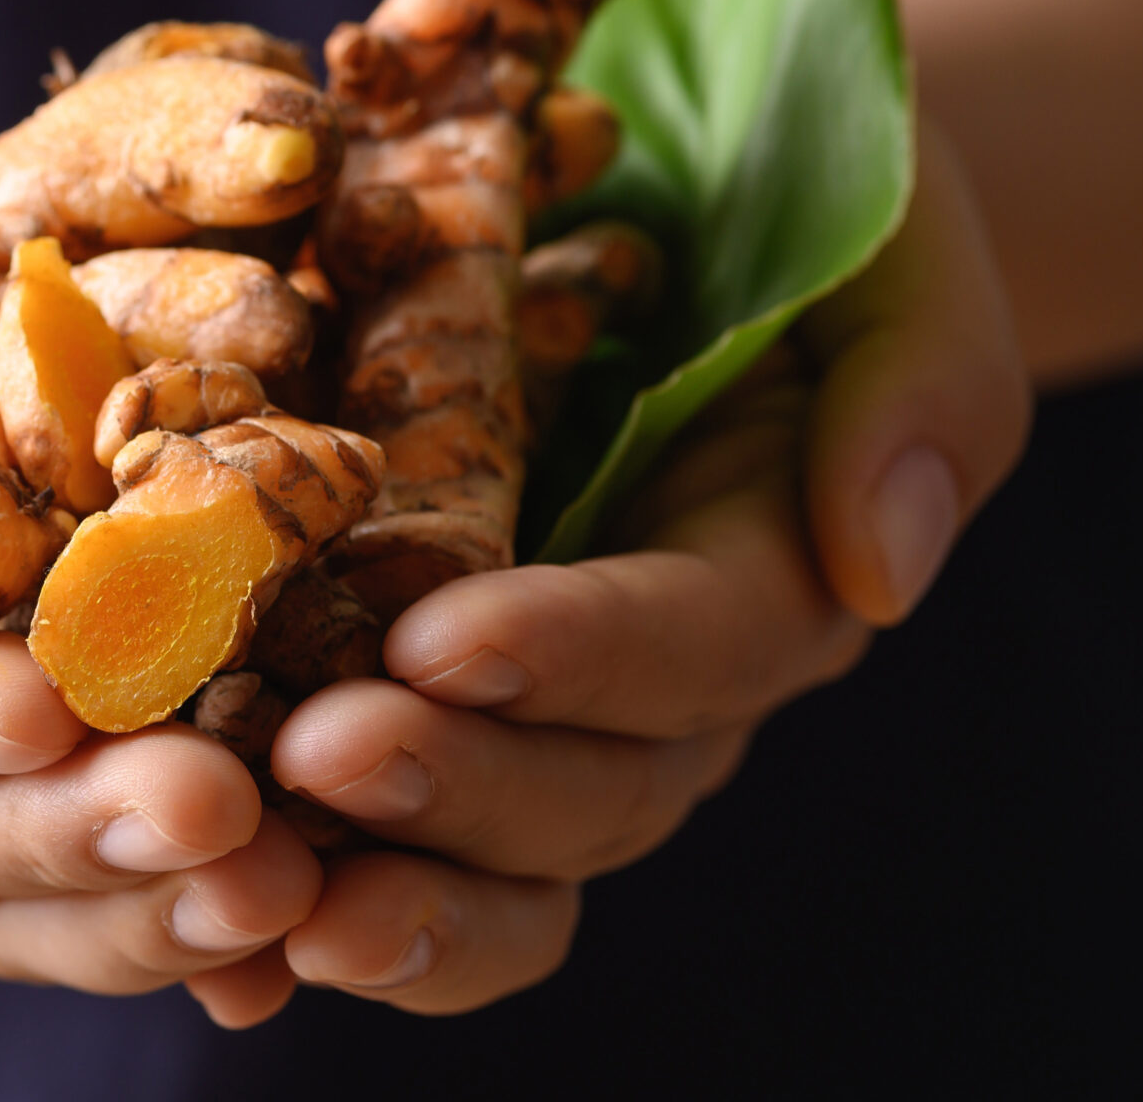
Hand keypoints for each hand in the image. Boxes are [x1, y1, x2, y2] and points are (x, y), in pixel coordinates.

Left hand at [185, 124, 1030, 1024]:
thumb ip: (922, 393)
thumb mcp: (899, 254)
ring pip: (492, 851)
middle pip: (586, 785)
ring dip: (377, 873)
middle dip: (453, 782)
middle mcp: (664, 683)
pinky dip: (313, 896)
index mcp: (775, 575)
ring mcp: (551, 711)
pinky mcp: (439, 705)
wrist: (706, 201)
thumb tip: (880, 569)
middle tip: (313, 756)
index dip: (575, 654)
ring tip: (258, 884)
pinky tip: (220, 941)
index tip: (444, 642)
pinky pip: (396, 841)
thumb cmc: (821, 201)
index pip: (694, 645)